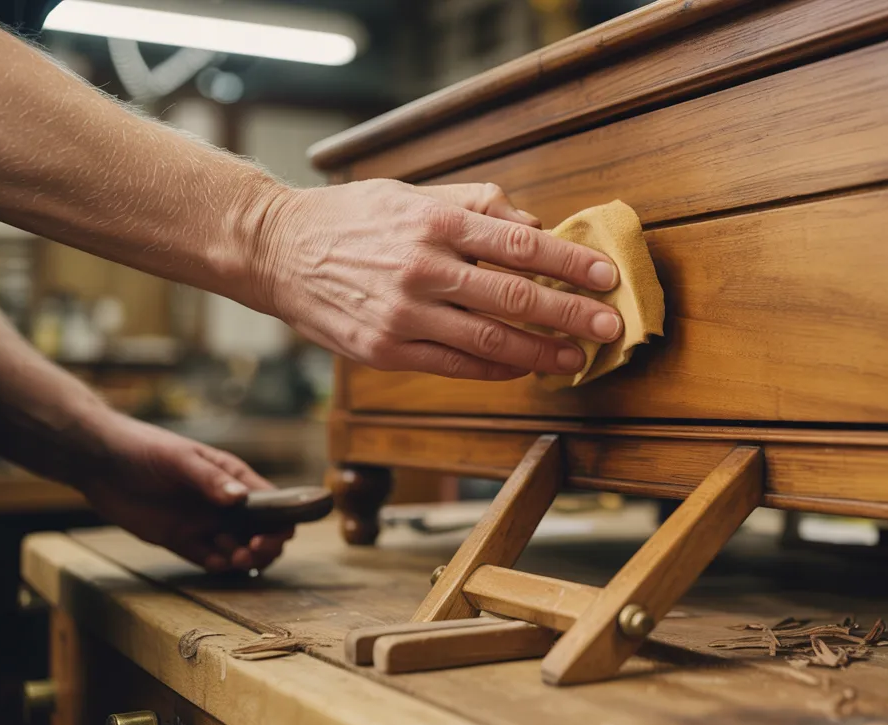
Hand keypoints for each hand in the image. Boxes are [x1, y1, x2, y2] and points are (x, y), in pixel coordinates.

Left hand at [78, 414, 292, 572]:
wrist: (100, 461)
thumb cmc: (144, 448)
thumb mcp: (180, 459)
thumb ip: (211, 479)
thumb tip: (241, 499)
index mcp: (234, 478)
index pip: (273, 503)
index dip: (279, 523)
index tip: (266, 536)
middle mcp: (225, 503)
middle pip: (262, 532)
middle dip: (264, 547)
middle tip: (248, 553)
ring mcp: (203, 522)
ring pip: (238, 549)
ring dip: (242, 559)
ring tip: (231, 559)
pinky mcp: (181, 539)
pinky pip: (208, 559)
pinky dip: (216, 566)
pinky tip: (213, 562)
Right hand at [248, 181, 624, 379]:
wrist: (277, 250)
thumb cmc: (353, 218)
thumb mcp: (413, 193)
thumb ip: (476, 205)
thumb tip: (534, 224)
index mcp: (435, 221)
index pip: (522, 244)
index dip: (571, 264)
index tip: (607, 278)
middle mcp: (424, 268)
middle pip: (516, 297)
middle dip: (572, 315)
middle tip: (610, 327)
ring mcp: (404, 314)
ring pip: (491, 340)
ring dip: (542, 352)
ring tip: (576, 357)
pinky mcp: (386, 350)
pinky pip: (456, 365)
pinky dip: (497, 368)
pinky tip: (523, 367)